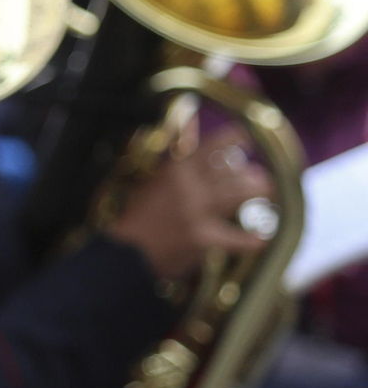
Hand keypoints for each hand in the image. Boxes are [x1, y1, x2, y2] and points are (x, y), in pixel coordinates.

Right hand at [108, 126, 274, 281]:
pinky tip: (261, 240)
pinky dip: (250, 240)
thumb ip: (170, 173)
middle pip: (232, 172)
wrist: (121, 253)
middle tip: (260, 177)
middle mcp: (189, 186)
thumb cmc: (130, 219)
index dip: (233, 138)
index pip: (210, 147)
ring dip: (257, 193)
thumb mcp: (147, 186)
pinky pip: (235, 238)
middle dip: (252, 173)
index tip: (247, 135)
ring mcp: (197, 211)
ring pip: (239, 194)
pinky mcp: (203, 237)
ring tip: (266, 193)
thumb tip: (189, 158)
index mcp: (173, 171)